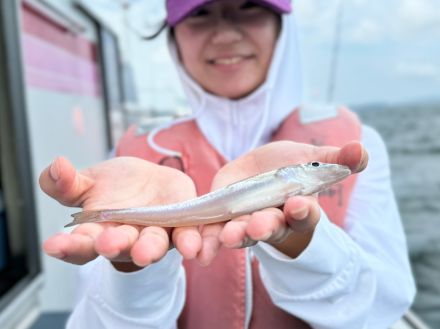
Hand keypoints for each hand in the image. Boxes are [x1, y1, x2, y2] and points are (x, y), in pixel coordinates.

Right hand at [40, 156, 202, 270]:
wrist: (149, 181)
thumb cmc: (114, 186)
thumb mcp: (87, 181)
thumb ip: (67, 182)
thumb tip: (56, 166)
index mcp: (98, 232)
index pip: (80, 243)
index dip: (67, 246)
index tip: (53, 244)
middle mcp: (127, 239)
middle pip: (118, 247)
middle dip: (113, 245)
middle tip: (106, 243)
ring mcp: (155, 235)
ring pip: (152, 246)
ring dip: (149, 249)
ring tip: (145, 252)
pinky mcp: (181, 227)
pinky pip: (186, 237)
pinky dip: (189, 242)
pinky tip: (191, 248)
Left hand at [196, 140, 367, 263]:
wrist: (263, 173)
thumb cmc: (293, 169)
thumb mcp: (314, 160)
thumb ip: (337, 159)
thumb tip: (361, 149)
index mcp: (298, 207)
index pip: (304, 213)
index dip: (302, 210)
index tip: (299, 205)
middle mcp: (274, 220)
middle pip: (271, 227)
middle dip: (265, 226)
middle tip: (258, 226)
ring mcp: (247, 221)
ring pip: (242, 233)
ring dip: (235, 236)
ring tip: (227, 237)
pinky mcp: (224, 218)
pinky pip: (215, 233)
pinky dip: (208, 241)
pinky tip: (200, 251)